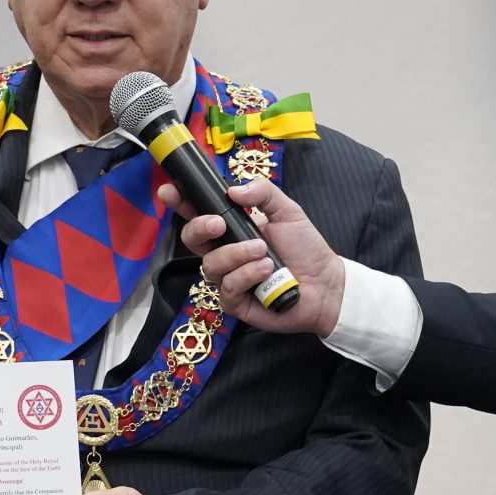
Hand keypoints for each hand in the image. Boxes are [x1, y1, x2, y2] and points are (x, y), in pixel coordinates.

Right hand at [165, 179, 344, 335]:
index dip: (180, 203)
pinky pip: (227, 288)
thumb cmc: (305, 248)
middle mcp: (225, 253)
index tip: (169, 191)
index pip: (198, 214)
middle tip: (220, 221)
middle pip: (190, 239)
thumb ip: (262, 193)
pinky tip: (266, 271)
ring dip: (236, 255)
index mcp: (232, 229)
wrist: (326, 284)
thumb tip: (232, 190)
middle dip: (200, 227)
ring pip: (210, 265)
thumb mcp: (288, 211)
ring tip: (264, 252)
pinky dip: (246, 276)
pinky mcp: (235, 303)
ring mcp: (228, 279)